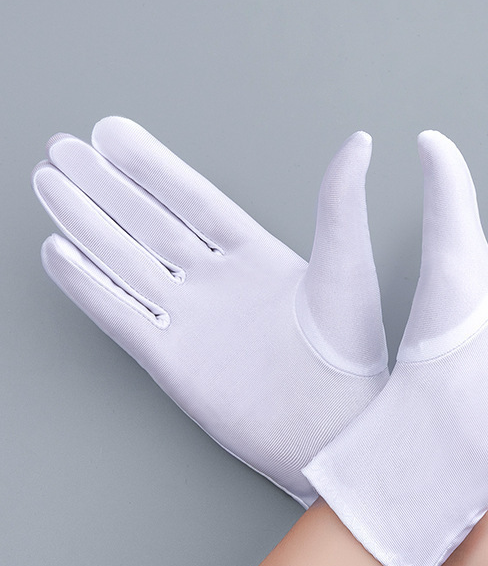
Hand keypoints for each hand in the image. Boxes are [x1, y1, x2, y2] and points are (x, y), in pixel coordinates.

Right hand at [33, 117, 387, 506]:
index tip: (113, 133)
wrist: (334, 432)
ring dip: (87, 224)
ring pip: (126, 261)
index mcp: (256, 256)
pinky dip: (89, 285)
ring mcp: (192, 321)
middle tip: (64, 147)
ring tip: (49, 184)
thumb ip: (340, 203)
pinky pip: (121, 314)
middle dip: (105, 187)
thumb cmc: (352, 353)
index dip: (151, 167)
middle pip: (148, 224)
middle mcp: (217, 283)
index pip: (192, 200)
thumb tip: (359, 141)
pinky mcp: (172, 361)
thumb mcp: (347, 266)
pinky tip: (59, 253)